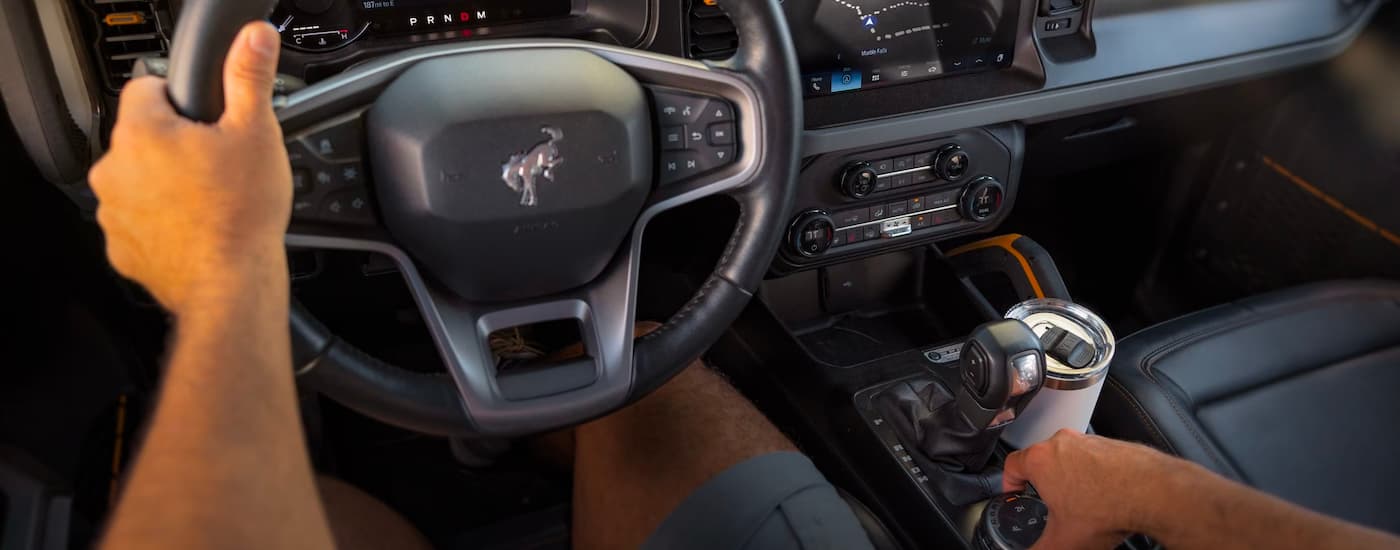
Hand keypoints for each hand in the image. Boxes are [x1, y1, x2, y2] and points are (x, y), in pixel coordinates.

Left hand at [90, 22, 289, 314]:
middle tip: (218, 164)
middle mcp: (115, 169)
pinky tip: (198, 229)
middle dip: (176, 146)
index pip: (144, 87)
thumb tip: (253, 40)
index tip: (206, 118)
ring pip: (139, 181)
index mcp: (142, 132)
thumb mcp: (257, 133)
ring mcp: (114, 211)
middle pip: (143, 138)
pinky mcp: (122, 247)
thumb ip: (249, 78)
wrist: (230, 285)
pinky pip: (140, 222)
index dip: (180, 97)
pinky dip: (164, 223)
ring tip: (211, 200)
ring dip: (167, 185)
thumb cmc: (241, 214)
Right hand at [1002, 429, 1190, 549]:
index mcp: (1041, 459)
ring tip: (1083, 505)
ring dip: (1072, 478)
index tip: (1015, 492)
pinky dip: (1097, 476)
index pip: (1012, 465)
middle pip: (1042, 460)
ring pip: (1070, 458)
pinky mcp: (1114, 444)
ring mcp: (1090, 441)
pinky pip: (1096, 459)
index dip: (1009, 483)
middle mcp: (1063, 443)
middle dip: (1044, 483)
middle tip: (1052, 505)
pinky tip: (1106, 498)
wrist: (1154, 492)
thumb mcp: (1064, 541)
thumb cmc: (1109, 506)